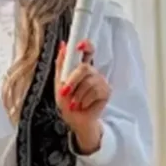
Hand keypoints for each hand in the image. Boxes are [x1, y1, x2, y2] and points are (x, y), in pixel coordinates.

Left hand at [54, 39, 110, 153]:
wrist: (75, 120)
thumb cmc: (67, 102)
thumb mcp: (59, 83)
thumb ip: (61, 64)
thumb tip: (62, 46)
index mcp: (80, 67)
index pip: (87, 50)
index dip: (86, 45)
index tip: (80, 45)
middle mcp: (92, 72)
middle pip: (85, 67)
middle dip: (73, 81)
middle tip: (65, 92)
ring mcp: (100, 81)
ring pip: (89, 81)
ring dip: (77, 95)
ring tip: (74, 102)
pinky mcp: (106, 91)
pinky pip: (95, 91)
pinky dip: (85, 100)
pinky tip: (83, 105)